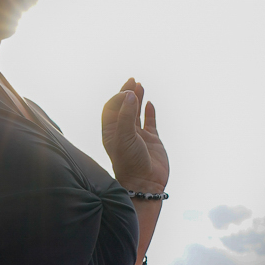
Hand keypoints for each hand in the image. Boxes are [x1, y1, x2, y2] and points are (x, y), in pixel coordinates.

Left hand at [101, 78, 168, 192]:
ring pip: (136, 113)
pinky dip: (149, 112)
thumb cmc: (130, 163)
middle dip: (126, 93)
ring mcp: (138, 136)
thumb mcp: (124, 137)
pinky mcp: (152, 141)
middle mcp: (123, 132)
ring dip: (138, 99)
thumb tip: (130, 94)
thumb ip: (126, 115)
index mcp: (111, 132)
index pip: (111, 108)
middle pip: (123, 107)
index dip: (118, 97)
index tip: (127, 91)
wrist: (145, 184)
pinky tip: (150, 103)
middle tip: (132, 80)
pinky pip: (150, 123)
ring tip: (140, 85)